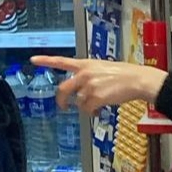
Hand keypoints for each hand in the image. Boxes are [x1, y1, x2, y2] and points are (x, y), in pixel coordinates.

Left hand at [31, 56, 167, 113]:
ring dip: (86, 106)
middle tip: (62, 106)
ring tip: (99, 103)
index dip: (46, 61)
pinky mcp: (95, 97)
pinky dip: (92, 112)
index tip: (33, 60)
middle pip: (63, 89)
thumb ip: (88, 76)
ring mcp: (89, 86)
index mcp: (85, 64)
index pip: (61, 61)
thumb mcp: (103, 68)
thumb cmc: (124, 74)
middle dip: (61, 100)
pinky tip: (100, 108)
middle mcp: (84, 74)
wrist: (138, 79)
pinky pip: (87, 109)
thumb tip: (81, 91)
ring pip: (79, 102)